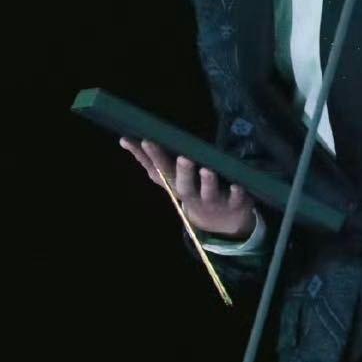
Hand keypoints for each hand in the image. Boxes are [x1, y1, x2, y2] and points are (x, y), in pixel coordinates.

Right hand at [119, 137, 257, 238]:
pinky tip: (238, 185)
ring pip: (209, 192)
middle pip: (185, 185)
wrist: (221, 222)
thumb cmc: (192, 190)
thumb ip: (148, 160)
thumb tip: (123, 139)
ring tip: (207, 169)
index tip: (146, 139)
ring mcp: (214, 201)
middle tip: (183, 158)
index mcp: (175, 185)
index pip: (162, 170)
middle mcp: (192, 194)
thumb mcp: (170, 179)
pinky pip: (237, 198)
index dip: (153, 156)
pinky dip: (238, 193)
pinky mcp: (235, 203)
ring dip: (208, 182)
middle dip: (183, 172)